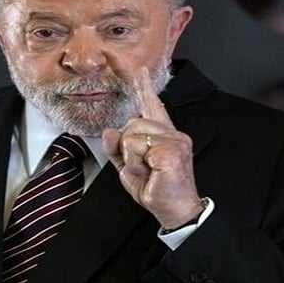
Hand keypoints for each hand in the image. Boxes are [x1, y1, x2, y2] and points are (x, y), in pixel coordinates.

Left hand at [101, 67, 203, 228]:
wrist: (174, 210)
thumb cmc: (157, 188)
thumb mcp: (129, 167)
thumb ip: (117, 148)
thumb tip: (109, 131)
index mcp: (163, 136)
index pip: (152, 106)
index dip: (144, 88)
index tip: (140, 72)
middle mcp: (172, 134)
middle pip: (132, 123)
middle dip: (128, 147)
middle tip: (143, 166)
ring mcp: (174, 141)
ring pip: (131, 135)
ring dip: (132, 158)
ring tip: (148, 170)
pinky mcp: (171, 150)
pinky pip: (135, 147)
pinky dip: (136, 164)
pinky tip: (152, 172)